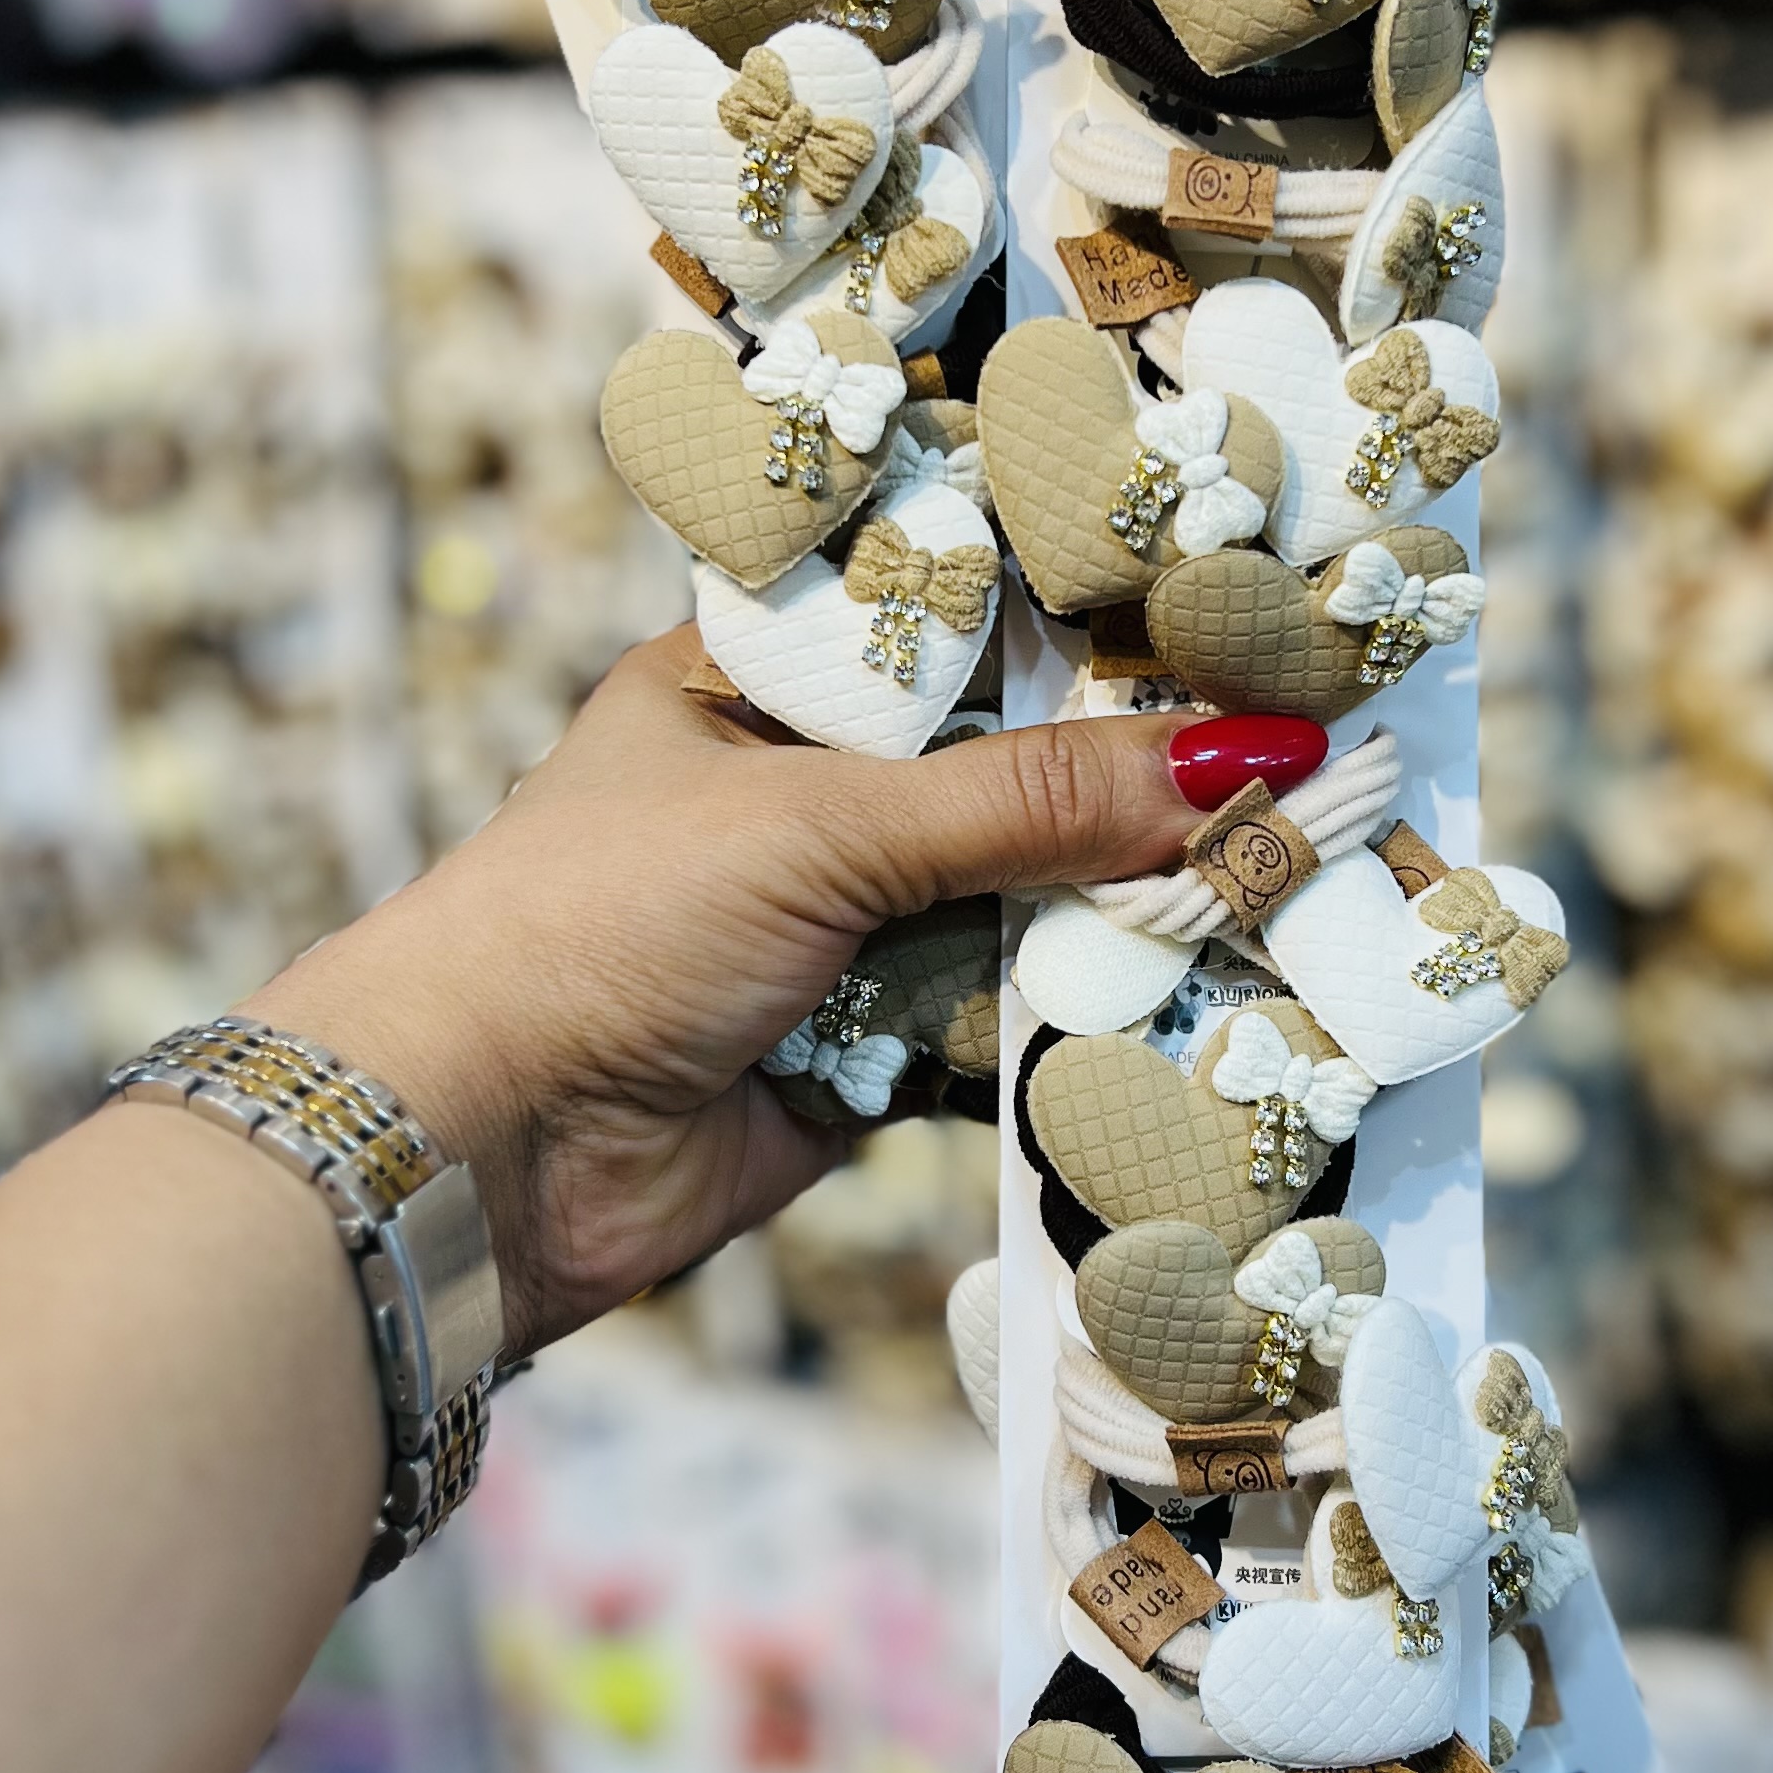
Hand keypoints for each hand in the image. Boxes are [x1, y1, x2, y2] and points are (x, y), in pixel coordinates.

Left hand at [254, 627, 1194, 1353]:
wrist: (478, 1153)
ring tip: (1280, 887)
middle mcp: (800, 799)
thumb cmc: (598, 923)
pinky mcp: (861, 1062)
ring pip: (1017, 909)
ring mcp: (833, 935)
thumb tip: (1239, 760)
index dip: (1083, 628)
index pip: (948, 622)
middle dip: (1131, 791)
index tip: (1233, 619)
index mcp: (754, 683)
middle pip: (1006, 778)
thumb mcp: (819, 823)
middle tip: (1294, 771)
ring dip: (1119, 917)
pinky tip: (1201, 1006)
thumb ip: (1027, 798)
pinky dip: (1079, 1032)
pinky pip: (999, 1033)